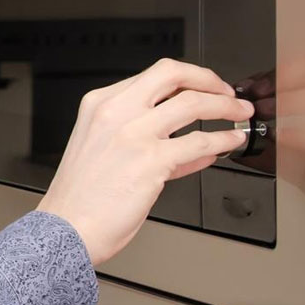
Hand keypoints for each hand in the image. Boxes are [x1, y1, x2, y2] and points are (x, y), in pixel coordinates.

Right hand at [36, 58, 254, 265]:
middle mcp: (116, 112)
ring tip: (239, 114)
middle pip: (172, 74)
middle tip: (225, 92)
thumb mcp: (102, 151)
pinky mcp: (151, 160)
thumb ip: (144, 138)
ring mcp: (134, 133)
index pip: (151, 77)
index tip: (202, 87)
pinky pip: (200, 142)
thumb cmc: (80, 200)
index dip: (186, 79)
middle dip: (208, 79)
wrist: (65, 230)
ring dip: (225, 107)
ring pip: (193, 103)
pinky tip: (231, 142)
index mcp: (100, 105)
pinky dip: (223, 140)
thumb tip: (187, 139)